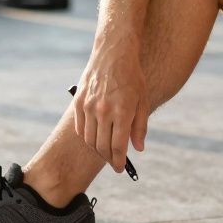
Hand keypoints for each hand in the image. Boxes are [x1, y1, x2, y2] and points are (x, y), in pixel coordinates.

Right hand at [72, 36, 148, 172]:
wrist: (113, 54)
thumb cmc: (132, 77)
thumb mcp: (143, 101)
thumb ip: (140, 127)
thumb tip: (137, 149)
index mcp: (122, 112)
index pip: (118, 146)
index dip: (119, 161)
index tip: (120, 168)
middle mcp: (103, 111)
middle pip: (102, 146)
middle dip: (109, 159)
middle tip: (114, 163)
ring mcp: (89, 107)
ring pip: (89, 140)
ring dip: (97, 150)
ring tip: (105, 152)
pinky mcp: (78, 103)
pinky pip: (80, 129)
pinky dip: (87, 138)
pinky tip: (94, 139)